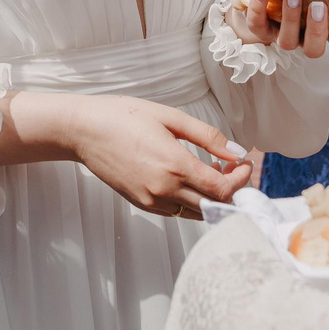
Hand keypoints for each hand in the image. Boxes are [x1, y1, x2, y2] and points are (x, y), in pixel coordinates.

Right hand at [16, 90, 251, 217]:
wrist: (84, 131)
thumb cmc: (124, 117)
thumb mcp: (171, 118)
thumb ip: (208, 137)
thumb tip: (235, 152)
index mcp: (174, 166)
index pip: (222, 189)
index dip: (241, 180)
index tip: (245, 163)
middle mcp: (164, 190)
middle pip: (213, 206)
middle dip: (232, 190)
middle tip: (237, 170)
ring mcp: (151, 201)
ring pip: (196, 212)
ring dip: (212, 197)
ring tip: (216, 172)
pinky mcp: (142, 204)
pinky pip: (177, 210)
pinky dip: (192, 199)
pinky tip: (192, 178)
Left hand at [230, 0, 328, 61]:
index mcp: (327, 32)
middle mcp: (305, 39)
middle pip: (314, 50)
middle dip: (317, 30)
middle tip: (318, 5)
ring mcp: (283, 36)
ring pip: (287, 41)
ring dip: (290, 17)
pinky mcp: (260, 29)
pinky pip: (256, 26)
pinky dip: (258, 8)